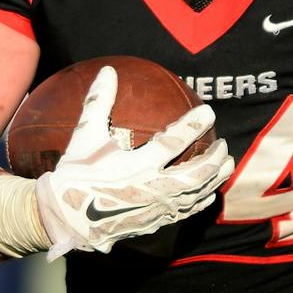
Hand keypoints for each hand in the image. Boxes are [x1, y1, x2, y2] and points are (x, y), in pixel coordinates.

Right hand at [34, 67, 233, 258]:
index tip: (209, 111)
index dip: (194, 124)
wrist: (65, 219)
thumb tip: (108, 70)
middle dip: (215, 156)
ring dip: (215, 177)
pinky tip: (209, 193)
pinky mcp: (154, 222)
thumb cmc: (74, 175)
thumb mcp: (85, 136)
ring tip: (227, 163)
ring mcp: (156, 208)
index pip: (175, 141)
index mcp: (138, 165)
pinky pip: (185, 212)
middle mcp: (153, 188)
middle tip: (223, 143)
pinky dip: (201, 200)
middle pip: (197, 172)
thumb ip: (98, 102)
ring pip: (197, 193)